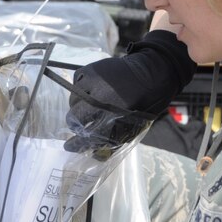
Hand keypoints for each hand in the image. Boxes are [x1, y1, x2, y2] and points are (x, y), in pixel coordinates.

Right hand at [64, 30, 195, 153]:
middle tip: (79, 124)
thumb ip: (114, 138)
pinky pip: (77, 83)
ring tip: (88, 104)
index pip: (89, 135)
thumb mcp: (133, 125)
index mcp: (115, 115)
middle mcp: (101, 98)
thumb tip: (94, 152)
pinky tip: (90, 90)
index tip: (69, 146)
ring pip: (73, 100)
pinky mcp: (90, 69)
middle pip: (75, 116)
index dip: (77, 144)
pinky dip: (81, 88)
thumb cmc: (145, 102)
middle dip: (75, 123)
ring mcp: (94, 81)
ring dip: (78, 105)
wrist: (152, 72)